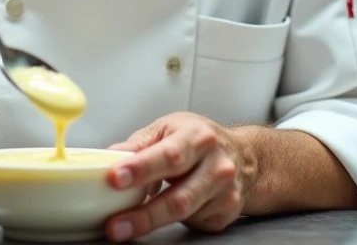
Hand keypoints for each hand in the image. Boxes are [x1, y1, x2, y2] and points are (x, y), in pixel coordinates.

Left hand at [104, 112, 256, 240]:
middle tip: (114, 223)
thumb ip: (140, 143)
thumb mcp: (170, 128)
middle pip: (179, 196)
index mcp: (198, 138)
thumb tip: (110, 156)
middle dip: (144, 213)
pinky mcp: (226, 213)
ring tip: (123, 228)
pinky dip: (171, 220)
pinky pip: (193, 222)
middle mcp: (216, 165)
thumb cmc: (200, 140)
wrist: (245, 157)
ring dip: (150, 223)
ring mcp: (224, 192)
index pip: (169, 155)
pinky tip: (163, 212)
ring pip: (185, 213)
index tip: (114, 178)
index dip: (140, 168)